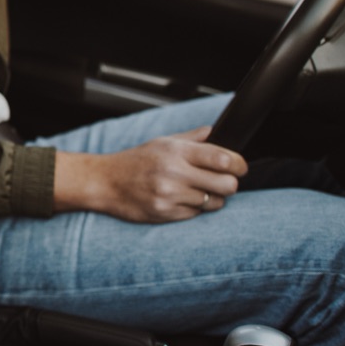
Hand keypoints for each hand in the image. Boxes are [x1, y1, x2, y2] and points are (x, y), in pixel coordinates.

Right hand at [54, 127, 247, 222]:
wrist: (104, 182)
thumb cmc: (134, 161)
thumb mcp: (161, 142)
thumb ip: (191, 139)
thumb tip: (214, 131)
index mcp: (176, 151)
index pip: (223, 158)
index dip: (239, 164)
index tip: (239, 167)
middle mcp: (174, 172)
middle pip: (227, 184)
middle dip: (229, 184)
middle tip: (222, 182)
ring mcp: (170, 195)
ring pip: (214, 202)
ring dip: (212, 198)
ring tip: (197, 191)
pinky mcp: (165, 213)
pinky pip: (196, 214)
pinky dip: (194, 208)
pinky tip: (181, 200)